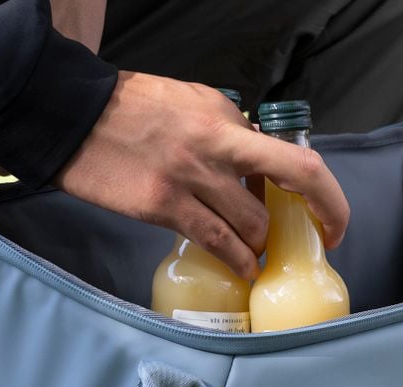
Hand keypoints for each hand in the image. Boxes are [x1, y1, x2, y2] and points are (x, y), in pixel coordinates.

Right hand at [54, 73, 349, 279]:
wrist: (72, 115)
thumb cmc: (132, 110)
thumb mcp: (192, 103)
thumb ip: (230, 132)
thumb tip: (257, 168)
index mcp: (226, 119)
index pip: (297, 161)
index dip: (327, 199)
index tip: (331, 222)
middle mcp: (216, 146)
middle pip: (284, 196)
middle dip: (293, 227)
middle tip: (289, 242)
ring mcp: (190, 178)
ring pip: (251, 227)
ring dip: (259, 247)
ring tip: (255, 255)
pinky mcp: (163, 206)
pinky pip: (217, 243)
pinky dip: (238, 261)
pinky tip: (243, 269)